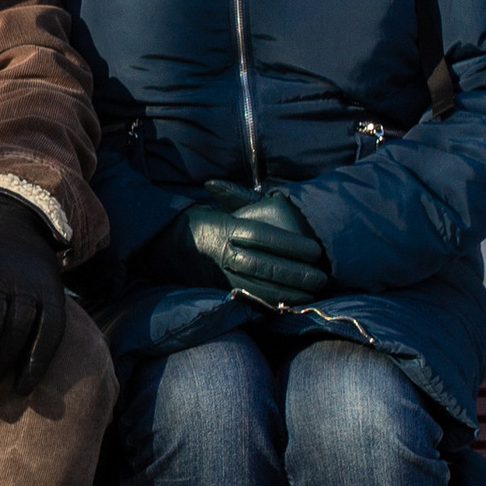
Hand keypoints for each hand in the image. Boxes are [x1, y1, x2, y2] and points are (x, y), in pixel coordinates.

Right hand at [180, 180, 332, 305]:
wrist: (165, 249)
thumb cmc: (199, 226)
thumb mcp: (217, 209)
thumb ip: (233, 196)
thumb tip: (221, 184)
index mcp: (223, 228)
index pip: (260, 236)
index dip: (289, 244)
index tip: (314, 249)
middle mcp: (220, 252)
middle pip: (262, 264)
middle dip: (295, 273)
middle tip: (321, 276)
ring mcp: (218, 274)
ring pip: (256, 286)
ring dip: (288, 291)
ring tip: (313, 291)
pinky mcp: (219, 290)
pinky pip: (247, 299)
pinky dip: (271, 302)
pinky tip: (292, 302)